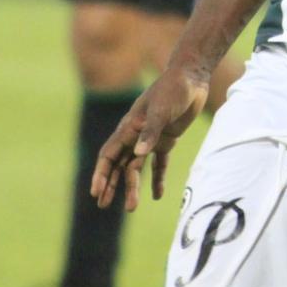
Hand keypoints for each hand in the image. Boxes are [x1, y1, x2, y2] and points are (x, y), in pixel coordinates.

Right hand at [90, 68, 207, 211]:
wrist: (191, 78)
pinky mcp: (167, 140)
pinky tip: (157, 196)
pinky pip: (159, 164)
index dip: (101, 174)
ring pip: (136, 167)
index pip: (109, 156)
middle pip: (119, 166)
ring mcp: (150, 138)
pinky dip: (157, 178)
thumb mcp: (162, 110)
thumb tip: (139, 154)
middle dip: (111, 185)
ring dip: (132, 187)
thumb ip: (151, 132)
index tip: (95, 192)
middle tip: (103, 205)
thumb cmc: (173, 90)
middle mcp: (135, 135)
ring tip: (130, 208)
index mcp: (128, 128)